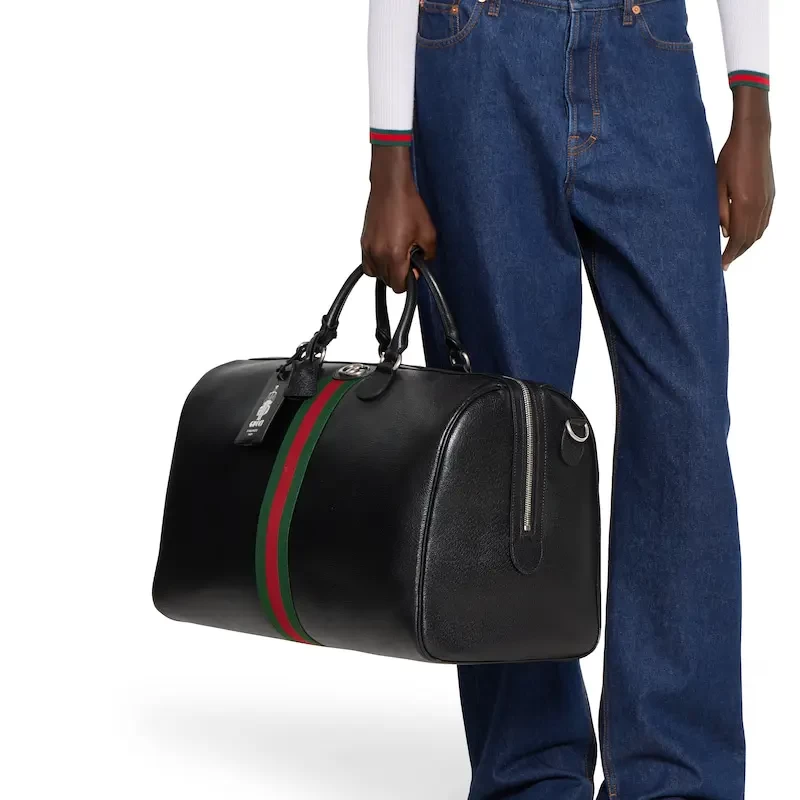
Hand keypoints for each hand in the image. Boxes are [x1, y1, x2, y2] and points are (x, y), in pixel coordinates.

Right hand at [361, 147, 436, 292]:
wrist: (391, 186)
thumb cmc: (408, 205)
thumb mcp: (428, 232)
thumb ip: (428, 255)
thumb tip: (422, 264)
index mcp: (394, 254)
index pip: (398, 286)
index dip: (409, 281)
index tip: (414, 271)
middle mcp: (378, 253)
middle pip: (387, 281)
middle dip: (399, 275)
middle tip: (408, 259)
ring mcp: (368, 248)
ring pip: (375, 274)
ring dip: (387, 270)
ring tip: (397, 255)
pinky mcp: (363, 241)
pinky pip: (367, 263)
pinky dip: (376, 263)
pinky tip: (386, 251)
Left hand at [717, 87, 774, 269]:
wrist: (753, 138)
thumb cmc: (729, 159)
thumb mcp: (717, 186)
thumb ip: (720, 211)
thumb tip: (725, 233)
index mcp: (745, 205)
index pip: (738, 239)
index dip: (730, 255)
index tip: (722, 265)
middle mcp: (760, 206)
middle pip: (750, 239)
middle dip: (738, 253)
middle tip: (726, 262)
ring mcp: (768, 200)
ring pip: (759, 231)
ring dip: (747, 244)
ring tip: (734, 251)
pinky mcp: (771, 194)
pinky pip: (765, 221)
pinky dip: (756, 232)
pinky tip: (747, 234)